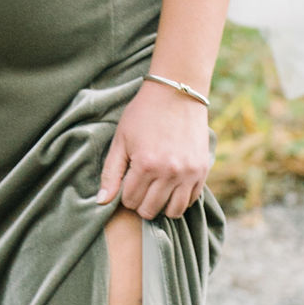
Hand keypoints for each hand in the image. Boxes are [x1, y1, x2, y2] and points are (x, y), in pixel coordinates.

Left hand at [97, 83, 210, 220]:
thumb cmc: (143, 114)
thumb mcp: (121, 140)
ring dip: (161, 206)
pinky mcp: (202, 170)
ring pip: (173, 211)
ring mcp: (188, 173)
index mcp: (146, 165)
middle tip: (140, 187)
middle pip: (150, 209)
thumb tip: (102, 202)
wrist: (177, 93)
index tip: (127, 183)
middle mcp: (169, 172)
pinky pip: (191, 200)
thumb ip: (110, 173)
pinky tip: (171, 187)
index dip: (125, 195)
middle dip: (140, 203)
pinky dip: (180, 199)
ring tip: (155, 191)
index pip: (130, 201)